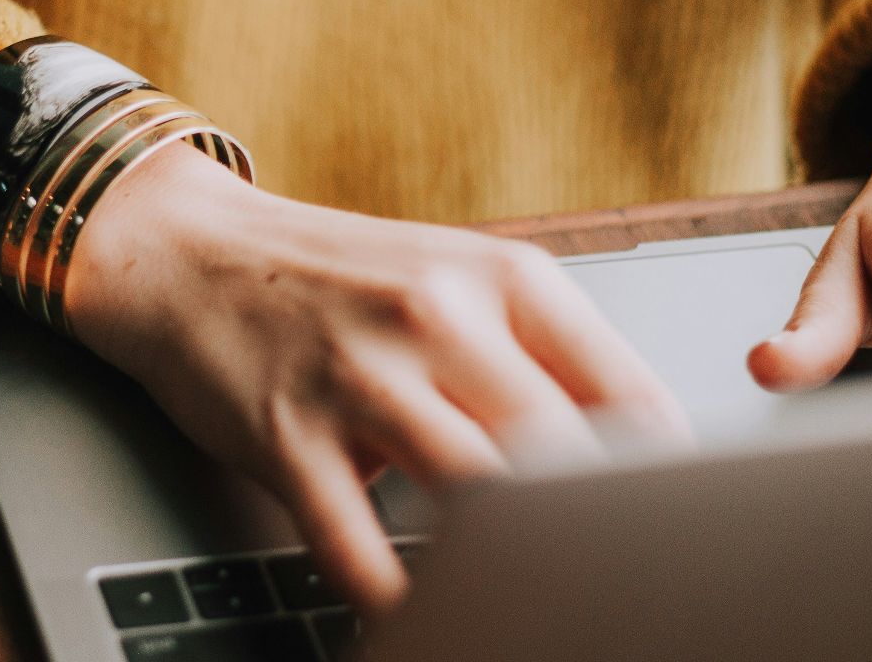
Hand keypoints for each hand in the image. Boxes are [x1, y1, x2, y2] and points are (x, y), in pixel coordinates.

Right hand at [62, 144, 687, 612]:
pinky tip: (420, 618)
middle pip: (559, 453)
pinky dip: (394, 598)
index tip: (681, 534)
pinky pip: (355, 546)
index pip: (626, 393)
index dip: (666, 480)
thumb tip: (643, 452)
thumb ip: (542, 354)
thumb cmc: (341, 279)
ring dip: (506, 568)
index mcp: (504, 278)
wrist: (190, 253)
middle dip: (596, 534)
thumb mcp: (456, 281)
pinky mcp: (287, 434)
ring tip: (532, 611)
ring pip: (473, 497)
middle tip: (618, 587)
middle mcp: (438, 318)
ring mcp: (359, 377)